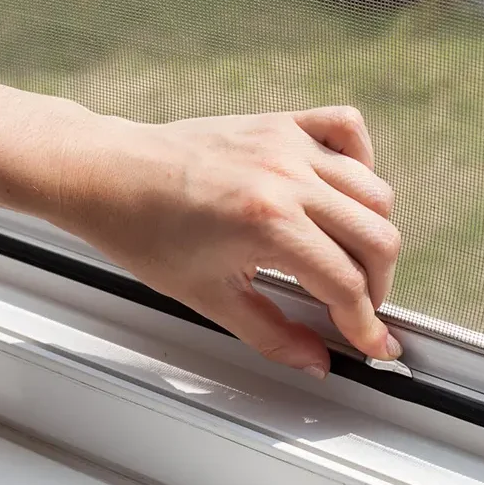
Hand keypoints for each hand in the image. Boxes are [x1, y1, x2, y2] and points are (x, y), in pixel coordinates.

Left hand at [56, 106, 401, 377]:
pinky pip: (348, 129)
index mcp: (268, 224)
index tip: (375, 344)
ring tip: (348, 260)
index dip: (365, 324)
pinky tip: (343, 194)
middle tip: (357, 308)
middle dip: (377, 286)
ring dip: (374, 234)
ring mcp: (288, 143)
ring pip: (374, 191)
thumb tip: (316, 362)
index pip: (346, 284)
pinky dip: (361, 163)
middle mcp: (287, 177)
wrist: (107, 174)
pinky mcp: (281, 122)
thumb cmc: (144, 233)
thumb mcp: (208, 297)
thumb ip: (271, 334)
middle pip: (377, 237)